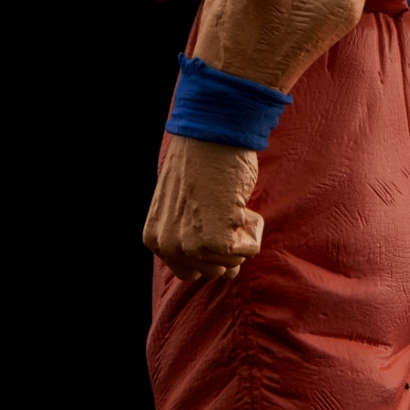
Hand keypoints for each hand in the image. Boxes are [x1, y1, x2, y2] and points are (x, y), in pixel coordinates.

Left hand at [143, 134, 263, 280]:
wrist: (211, 135)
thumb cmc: (201, 164)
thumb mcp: (183, 207)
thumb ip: (194, 239)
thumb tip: (230, 274)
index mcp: (155, 239)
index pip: (191, 271)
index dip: (211, 249)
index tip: (212, 217)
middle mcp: (167, 246)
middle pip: (214, 271)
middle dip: (228, 244)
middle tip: (224, 208)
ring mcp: (189, 246)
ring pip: (234, 262)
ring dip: (243, 234)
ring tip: (231, 203)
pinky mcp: (215, 241)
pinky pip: (250, 250)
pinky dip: (254, 229)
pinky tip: (240, 204)